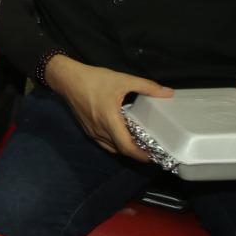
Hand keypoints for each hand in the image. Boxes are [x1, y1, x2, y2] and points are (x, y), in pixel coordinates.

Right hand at [44, 55, 172, 161]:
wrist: (67, 79)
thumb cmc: (94, 79)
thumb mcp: (122, 79)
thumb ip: (147, 87)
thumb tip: (168, 93)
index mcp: (110, 121)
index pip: (126, 147)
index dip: (140, 155)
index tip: (154, 156)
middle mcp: (100, 130)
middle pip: (120, 150)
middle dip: (135, 153)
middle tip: (150, 149)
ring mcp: (92, 131)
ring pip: (111, 148)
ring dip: (124, 149)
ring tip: (137, 143)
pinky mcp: (87, 129)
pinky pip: (103, 142)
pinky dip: (114, 143)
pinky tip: (121, 134)